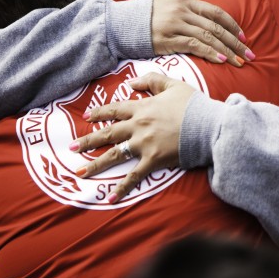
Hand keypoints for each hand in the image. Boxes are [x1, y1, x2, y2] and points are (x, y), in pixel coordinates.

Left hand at [69, 73, 194, 203]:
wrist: (208, 125)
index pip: (114, 109)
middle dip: (87, 140)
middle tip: (71, 146)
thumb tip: (132, 82)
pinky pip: (134, 176)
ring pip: (114, 155)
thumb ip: (152, 80)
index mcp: (142, 108)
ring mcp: (143, 144)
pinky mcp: (153, 160)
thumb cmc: (194, 105)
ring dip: (95, 164)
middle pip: (107, 133)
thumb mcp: (174, 85)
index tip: (88, 117)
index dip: (100, 113)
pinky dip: (122, 187)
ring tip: (79, 172)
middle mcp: (138, 126)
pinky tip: (110, 196)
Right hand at [151, 0, 255, 66]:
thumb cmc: (142, 15)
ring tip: (239, 62)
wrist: (118, 24)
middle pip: (217, 27)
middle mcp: (183, 11)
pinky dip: (211, 53)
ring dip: (228, 51)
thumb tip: (198, 2)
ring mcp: (176, 24)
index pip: (216, 12)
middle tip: (249, 55)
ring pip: (210, 37)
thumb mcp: (164, 0)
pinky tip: (222, 60)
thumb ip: (183, 2)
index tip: (243, 37)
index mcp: (185, 0)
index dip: (233, 25)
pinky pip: (196, 46)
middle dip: (236, 42)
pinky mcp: (168, 39)